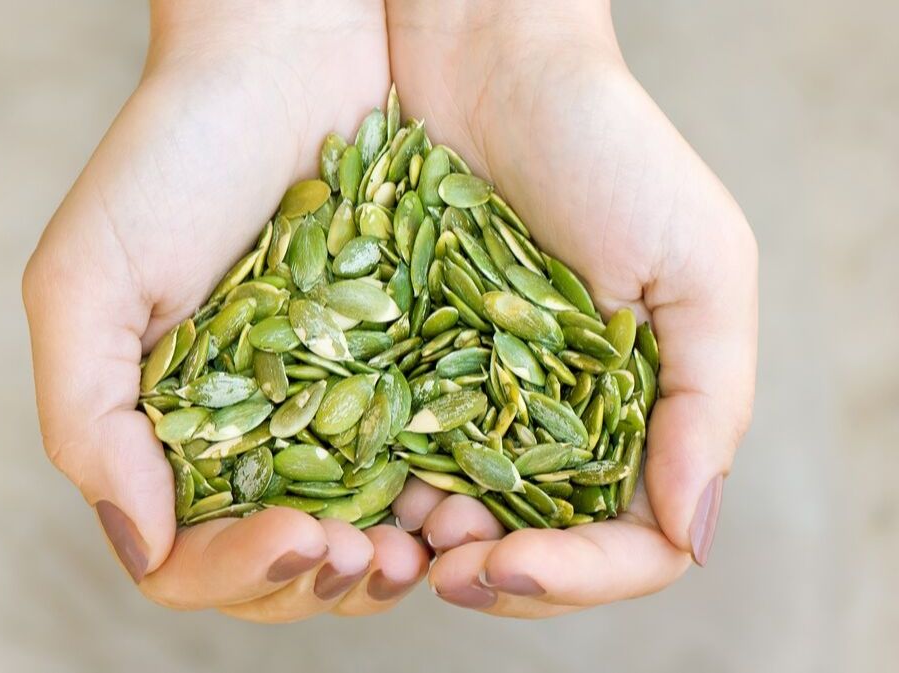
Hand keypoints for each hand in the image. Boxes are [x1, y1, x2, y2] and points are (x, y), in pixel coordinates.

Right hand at [23, 1, 427, 621]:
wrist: (290, 57)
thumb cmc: (175, 155)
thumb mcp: (89, 280)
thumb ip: (89, 420)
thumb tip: (139, 541)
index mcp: (169, 429)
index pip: (189, 556)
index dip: (239, 571)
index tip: (299, 538)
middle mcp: (250, 431)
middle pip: (280, 563)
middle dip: (321, 581)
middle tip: (368, 559)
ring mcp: (330, 404)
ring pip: (357, 531)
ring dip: (386, 563)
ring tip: (422, 549)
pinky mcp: (401, 367)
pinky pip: (421, 460)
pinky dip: (438, 497)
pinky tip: (462, 497)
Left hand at [386, 0, 757, 615]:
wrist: (487, 62)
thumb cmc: (607, 149)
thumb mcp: (698, 265)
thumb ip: (711, 400)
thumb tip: (694, 531)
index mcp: (646, 408)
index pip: (630, 542)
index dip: (578, 576)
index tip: (512, 566)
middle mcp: (565, 416)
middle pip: (544, 544)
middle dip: (497, 571)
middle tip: (443, 560)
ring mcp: (486, 395)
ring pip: (468, 514)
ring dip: (435, 543)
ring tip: (401, 529)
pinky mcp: (416, 361)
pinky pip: (403, 449)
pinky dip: (388, 482)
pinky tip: (366, 483)